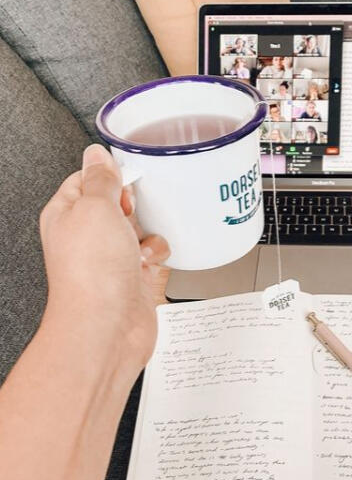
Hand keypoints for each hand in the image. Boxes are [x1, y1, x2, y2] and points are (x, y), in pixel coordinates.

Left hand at [39, 144, 169, 370]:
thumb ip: (100, 178)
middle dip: (133, 206)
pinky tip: (147, 264)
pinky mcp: (134, 275)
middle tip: (129, 213)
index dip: (108, 175)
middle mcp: (88, 235)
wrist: (109, 325)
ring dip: (147, 232)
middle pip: (118, 203)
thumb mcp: (95, 207)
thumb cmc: (92, 273)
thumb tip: (97, 154)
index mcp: (67, 214)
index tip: (124, 176)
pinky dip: (157, 255)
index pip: (87, 180)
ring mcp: (111, 256)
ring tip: (137, 246)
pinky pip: (154, 252)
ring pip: (140, 226)